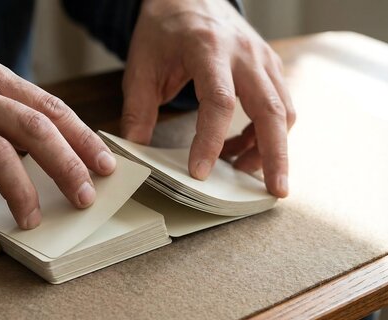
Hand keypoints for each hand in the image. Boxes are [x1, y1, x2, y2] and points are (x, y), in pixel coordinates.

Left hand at [121, 0, 294, 196]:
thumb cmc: (165, 28)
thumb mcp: (142, 65)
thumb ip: (138, 109)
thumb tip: (136, 151)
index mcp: (208, 49)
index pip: (218, 102)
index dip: (211, 141)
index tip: (200, 172)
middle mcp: (244, 54)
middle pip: (270, 110)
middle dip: (275, 155)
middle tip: (275, 190)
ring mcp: (262, 59)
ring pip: (282, 110)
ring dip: (271, 147)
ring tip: (244, 170)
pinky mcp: (268, 67)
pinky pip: (278, 105)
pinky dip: (267, 133)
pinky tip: (241, 147)